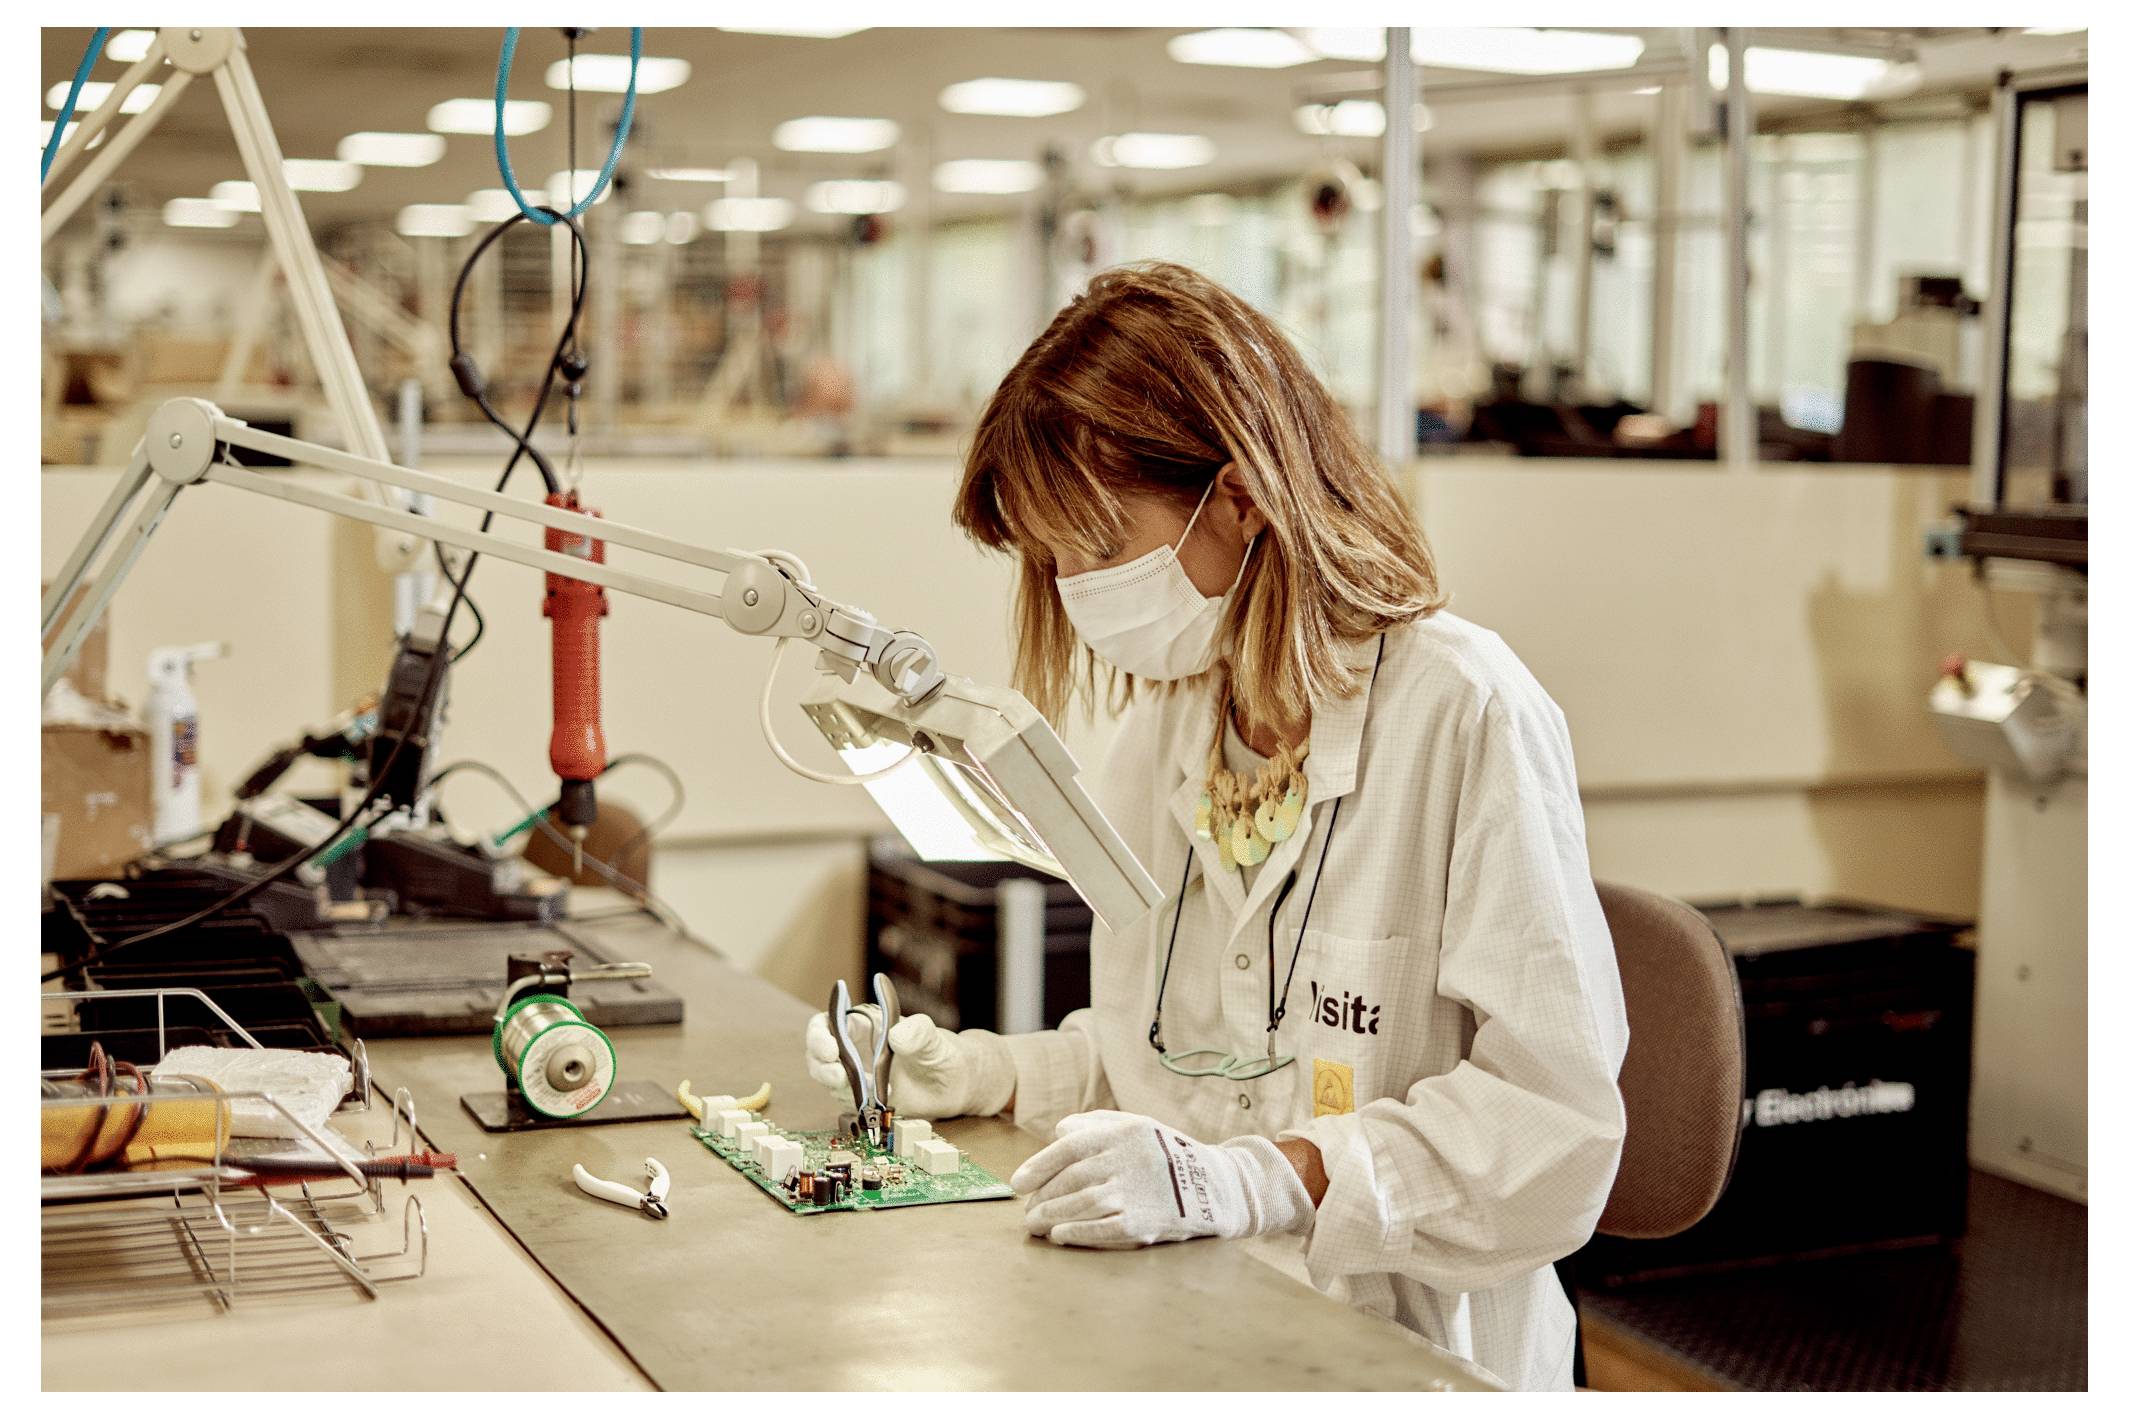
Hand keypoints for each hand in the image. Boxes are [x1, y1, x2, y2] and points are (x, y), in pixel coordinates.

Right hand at [803, 1006, 1015, 1119]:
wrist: (957, 1086)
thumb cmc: (945, 1054)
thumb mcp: (935, 1040)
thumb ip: (919, 1033)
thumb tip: (897, 1035)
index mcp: (868, 1024)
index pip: (830, 1020)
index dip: (821, 1032)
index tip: (830, 1047)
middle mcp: (857, 1047)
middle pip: (819, 1050)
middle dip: (820, 1062)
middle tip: (836, 1074)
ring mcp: (858, 1074)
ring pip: (826, 1076)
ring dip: (831, 1083)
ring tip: (855, 1089)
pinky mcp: (864, 1098)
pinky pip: (844, 1099)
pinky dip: (850, 1102)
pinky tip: (872, 1101)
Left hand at [1010, 1110, 1313, 1248]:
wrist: (1217, 1187)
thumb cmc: (1168, 1155)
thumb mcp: (1137, 1126)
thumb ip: (1097, 1124)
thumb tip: (1058, 1131)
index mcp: (1124, 1132)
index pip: (1070, 1148)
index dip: (1039, 1166)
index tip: (1018, 1183)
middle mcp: (1128, 1159)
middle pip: (1072, 1180)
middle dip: (1043, 1198)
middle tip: (1027, 1212)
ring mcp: (1137, 1192)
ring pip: (1082, 1204)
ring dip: (1052, 1217)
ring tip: (1035, 1226)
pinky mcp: (1147, 1223)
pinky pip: (1104, 1229)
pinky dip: (1078, 1233)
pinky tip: (1060, 1237)